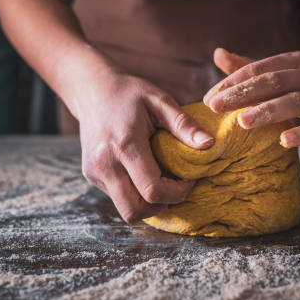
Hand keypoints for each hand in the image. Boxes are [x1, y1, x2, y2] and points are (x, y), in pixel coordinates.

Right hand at [77, 63, 214, 223]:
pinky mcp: (90, 174)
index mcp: (125, 144)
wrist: (92, 89)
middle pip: (135, 210)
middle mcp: (105, 163)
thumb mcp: (160, 101)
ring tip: (160, 182)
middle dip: (162, 206)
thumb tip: (209, 145)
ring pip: (125, 209)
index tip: (189, 178)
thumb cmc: (129, 92)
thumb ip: (184, 125)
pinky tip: (142, 172)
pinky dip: (134, 193)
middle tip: (175, 187)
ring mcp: (94, 171)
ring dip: (147, 204)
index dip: (177, 192)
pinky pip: (116, 197)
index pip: (153, 190)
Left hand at [203, 48, 299, 150]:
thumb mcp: (281, 76)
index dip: (234, 82)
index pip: (260, 69)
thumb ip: (249, 68)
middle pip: (276, 82)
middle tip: (216, 107)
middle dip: (244, 94)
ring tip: (243, 122)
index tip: (210, 98)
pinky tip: (283, 141)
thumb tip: (218, 53)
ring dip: (268, 111)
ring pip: (297, 102)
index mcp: (296, 62)